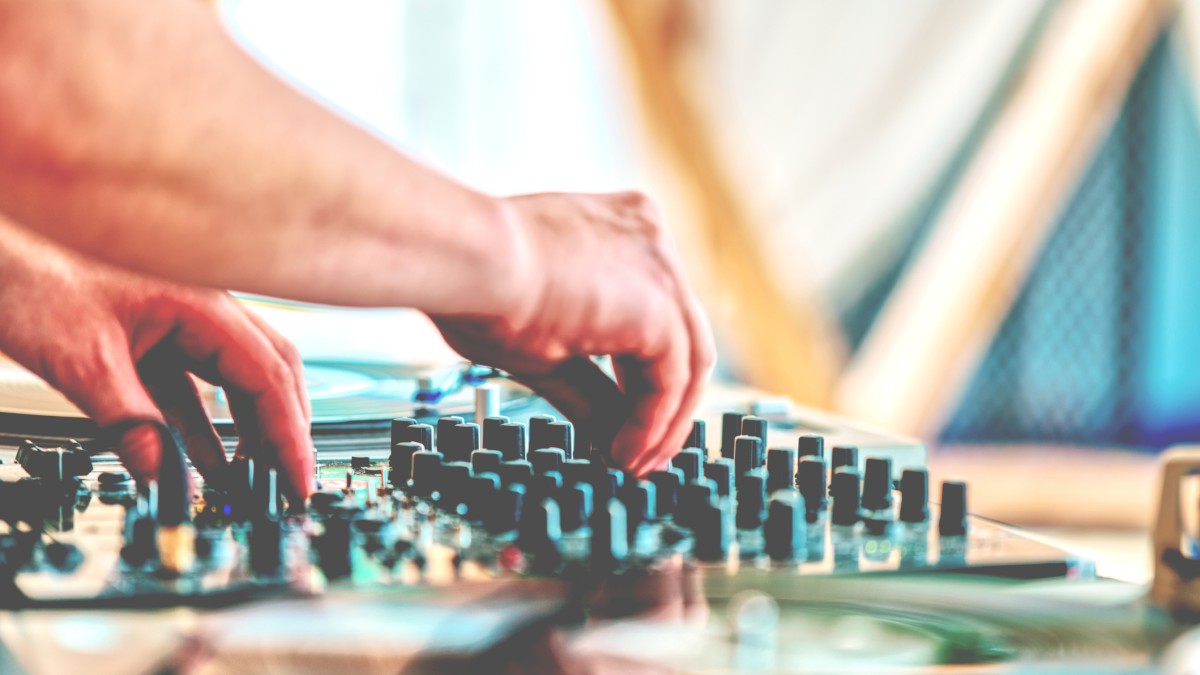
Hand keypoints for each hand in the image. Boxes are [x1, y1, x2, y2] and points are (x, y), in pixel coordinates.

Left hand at [0, 221, 312, 498]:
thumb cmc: (28, 272)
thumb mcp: (81, 359)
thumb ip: (128, 422)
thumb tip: (163, 477)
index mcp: (201, 303)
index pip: (269, 376)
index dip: (289, 435)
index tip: (299, 480)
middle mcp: (200, 308)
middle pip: (268, 374)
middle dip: (284, 431)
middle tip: (290, 483)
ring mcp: (176, 321)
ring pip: (234, 380)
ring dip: (248, 430)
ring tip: (257, 479)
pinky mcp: (148, 337)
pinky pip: (191, 385)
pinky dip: (203, 424)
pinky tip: (207, 459)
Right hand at [431, 191, 714, 475]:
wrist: (462, 260)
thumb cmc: (475, 288)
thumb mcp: (546, 349)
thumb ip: (590, 390)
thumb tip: (612, 439)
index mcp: (620, 230)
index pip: (657, 313)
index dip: (645, 376)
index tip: (627, 422)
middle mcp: (650, 239)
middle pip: (682, 337)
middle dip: (665, 406)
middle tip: (642, 455)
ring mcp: (661, 266)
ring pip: (688, 360)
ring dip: (663, 424)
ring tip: (632, 464)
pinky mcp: (659, 305)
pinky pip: (671, 380)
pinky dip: (652, 424)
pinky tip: (623, 453)